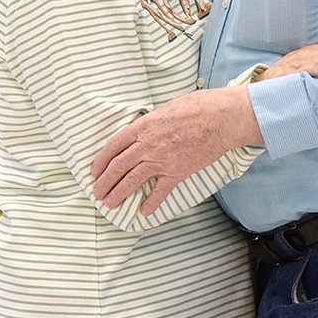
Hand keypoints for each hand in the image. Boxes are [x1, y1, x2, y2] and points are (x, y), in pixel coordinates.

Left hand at [91, 85, 261, 214]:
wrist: (222, 118)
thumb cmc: (199, 106)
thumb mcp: (167, 107)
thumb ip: (151, 122)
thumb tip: (143, 130)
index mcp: (143, 126)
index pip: (113, 146)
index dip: (100, 161)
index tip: (94, 171)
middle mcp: (148, 145)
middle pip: (118, 166)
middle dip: (104, 181)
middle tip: (96, 192)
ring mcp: (162, 160)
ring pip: (132, 180)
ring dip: (118, 193)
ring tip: (109, 203)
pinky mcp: (178, 172)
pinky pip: (160, 191)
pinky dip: (151, 203)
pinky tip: (144, 211)